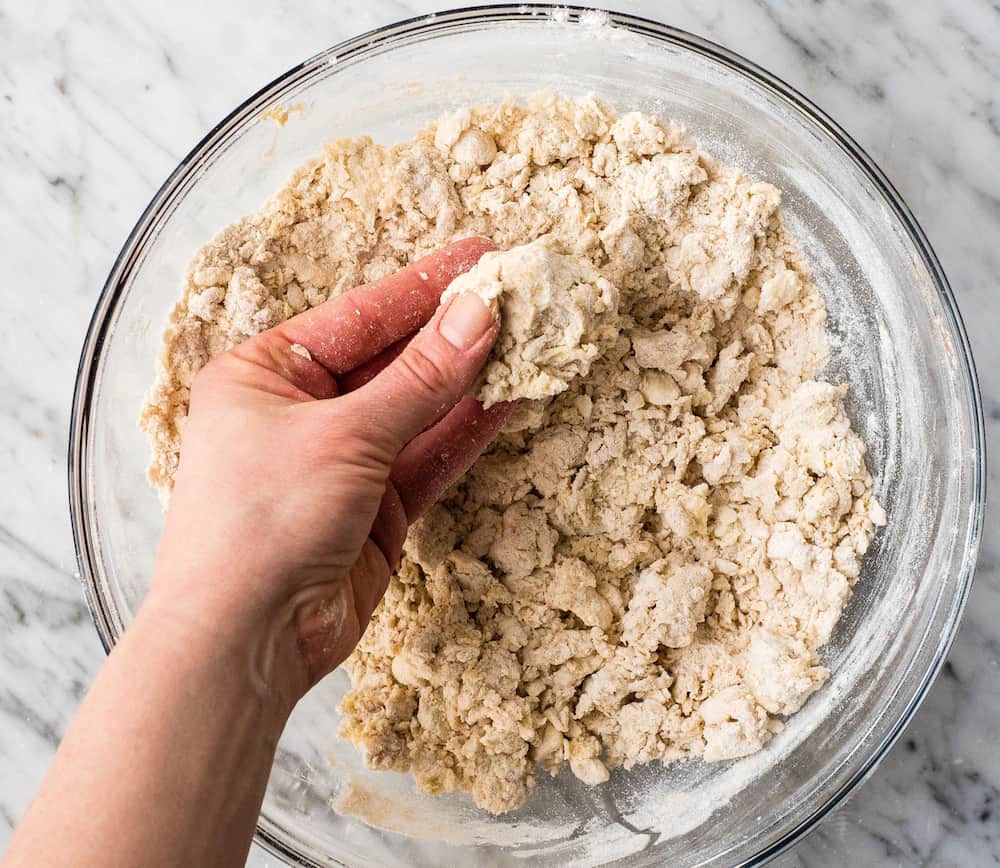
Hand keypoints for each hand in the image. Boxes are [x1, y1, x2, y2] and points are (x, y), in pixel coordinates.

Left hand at [148, 237, 508, 711]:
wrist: (246, 639)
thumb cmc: (263, 520)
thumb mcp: (344, 435)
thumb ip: (418, 378)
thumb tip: (478, 313)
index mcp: (266, 374)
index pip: (359, 316)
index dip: (422, 287)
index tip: (479, 255)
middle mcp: (302, 412)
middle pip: (393, 361)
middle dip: (453, 334)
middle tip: (517, 296)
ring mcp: (343, 462)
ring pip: (418, 410)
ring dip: (469, 381)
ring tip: (528, 343)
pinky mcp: (376, 508)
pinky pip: (428, 458)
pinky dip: (465, 433)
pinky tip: (507, 401)